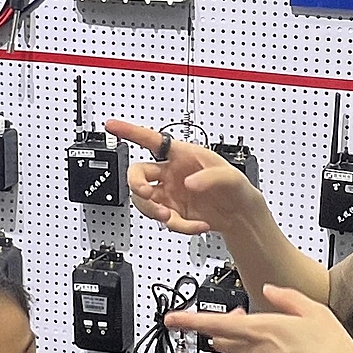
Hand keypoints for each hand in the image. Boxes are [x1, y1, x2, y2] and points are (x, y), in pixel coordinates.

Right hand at [108, 119, 261, 236]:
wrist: (240, 215)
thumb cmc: (235, 187)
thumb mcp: (230, 177)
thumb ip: (210, 177)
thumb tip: (187, 183)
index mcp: (182, 155)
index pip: (152, 140)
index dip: (130, 132)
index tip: (112, 126)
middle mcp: (170, 174)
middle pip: (137, 173)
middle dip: (137, 184)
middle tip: (146, 193)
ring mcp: (168, 195)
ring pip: (143, 201)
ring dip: (152, 211)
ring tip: (171, 218)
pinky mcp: (172, 213)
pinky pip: (165, 222)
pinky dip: (180, 227)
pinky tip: (197, 225)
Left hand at [166, 283, 352, 352]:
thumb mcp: (316, 312)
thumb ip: (288, 298)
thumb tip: (271, 291)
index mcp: (262, 331)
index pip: (214, 323)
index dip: (188, 320)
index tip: (172, 318)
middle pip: (224, 338)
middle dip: (226, 326)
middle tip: (242, 316)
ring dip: (251, 344)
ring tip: (283, 339)